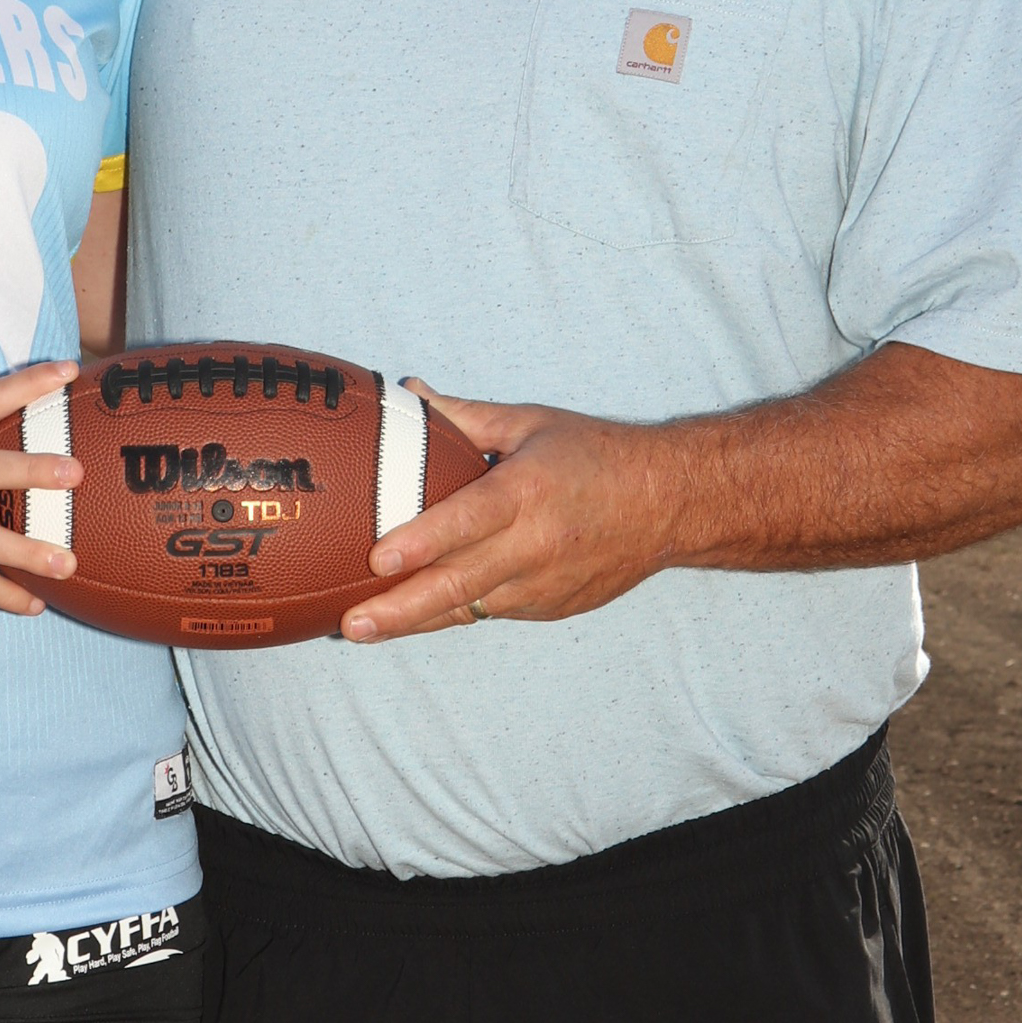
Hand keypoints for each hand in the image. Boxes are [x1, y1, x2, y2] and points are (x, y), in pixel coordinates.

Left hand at [342, 379, 662, 642]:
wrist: (669, 504)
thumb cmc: (596, 456)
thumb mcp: (531, 423)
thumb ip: (464, 416)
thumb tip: (407, 393)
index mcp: (528, 491)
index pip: (467, 521)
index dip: (422, 542)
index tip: (378, 557)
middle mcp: (535, 544)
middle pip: (459, 583)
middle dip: (401, 607)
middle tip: (352, 623)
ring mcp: (543, 584)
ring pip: (468, 608)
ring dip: (415, 620)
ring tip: (363, 629)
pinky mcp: (549, 608)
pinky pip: (490, 612)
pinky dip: (451, 614)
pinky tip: (411, 618)